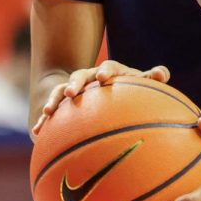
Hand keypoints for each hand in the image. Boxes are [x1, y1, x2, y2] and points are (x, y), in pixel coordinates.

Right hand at [32, 60, 169, 135]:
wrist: (103, 87)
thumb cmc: (127, 87)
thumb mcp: (139, 82)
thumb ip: (151, 77)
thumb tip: (163, 72)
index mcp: (109, 71)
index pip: (109, 67)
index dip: (106, 71)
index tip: (104, 78)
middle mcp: (89, 77)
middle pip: (80, 76)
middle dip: (75, 83)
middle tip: (72, 92)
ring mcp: (74, 90)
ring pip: (61, 92)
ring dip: (54, 100)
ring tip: (48, 111)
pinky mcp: (63, 105)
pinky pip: (52, 111)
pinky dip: (44, 120)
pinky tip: (37, 132)